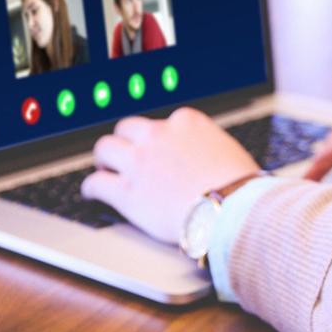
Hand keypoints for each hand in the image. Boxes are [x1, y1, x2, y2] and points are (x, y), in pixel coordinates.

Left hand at [81, 108, 259, 243]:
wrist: (232, 210)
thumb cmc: (240, 187)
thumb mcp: (229, 152)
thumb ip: (209, 148)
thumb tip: (211, 159)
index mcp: (186, 122)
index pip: (163, 122)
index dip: (158, 138)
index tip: (157, 148)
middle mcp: (158, 135)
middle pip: (128, 128)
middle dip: (126, 141)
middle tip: (125, 155)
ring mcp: (139, 162)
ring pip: (105, 149)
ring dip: (104, 159)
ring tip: (104, 169)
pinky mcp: (127, 192)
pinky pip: (96, 184)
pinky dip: (92, 188)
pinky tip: (92, 193)